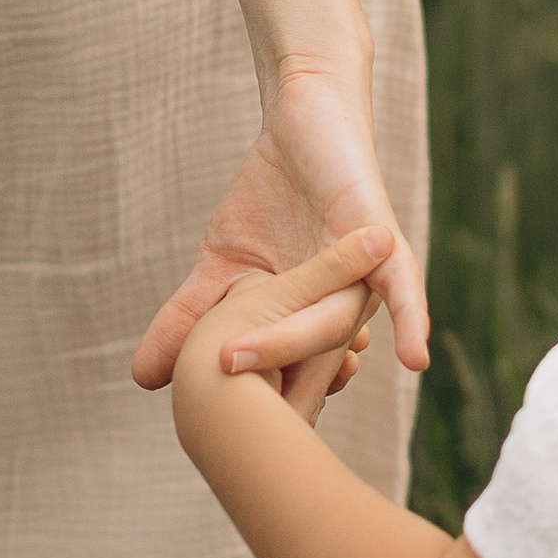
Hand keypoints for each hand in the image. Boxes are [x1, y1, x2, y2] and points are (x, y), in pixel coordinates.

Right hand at [133, 0, 429, 417]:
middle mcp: (342, 310)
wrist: (305, 113)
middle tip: (218, 402)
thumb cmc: (270, 194)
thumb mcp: (219, 263)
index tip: (221, 444)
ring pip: (334, 325)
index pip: (284, 379)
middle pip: (307, 360)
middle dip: (264, 379)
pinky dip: (411, 318)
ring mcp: (365, 277)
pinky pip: (402, 283)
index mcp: (306, 323)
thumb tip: (145, 380)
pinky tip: (412, 359)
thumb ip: (188, 318)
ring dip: (298, 347)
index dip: (259, 410)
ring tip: (250, 365)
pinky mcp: (381, 238)